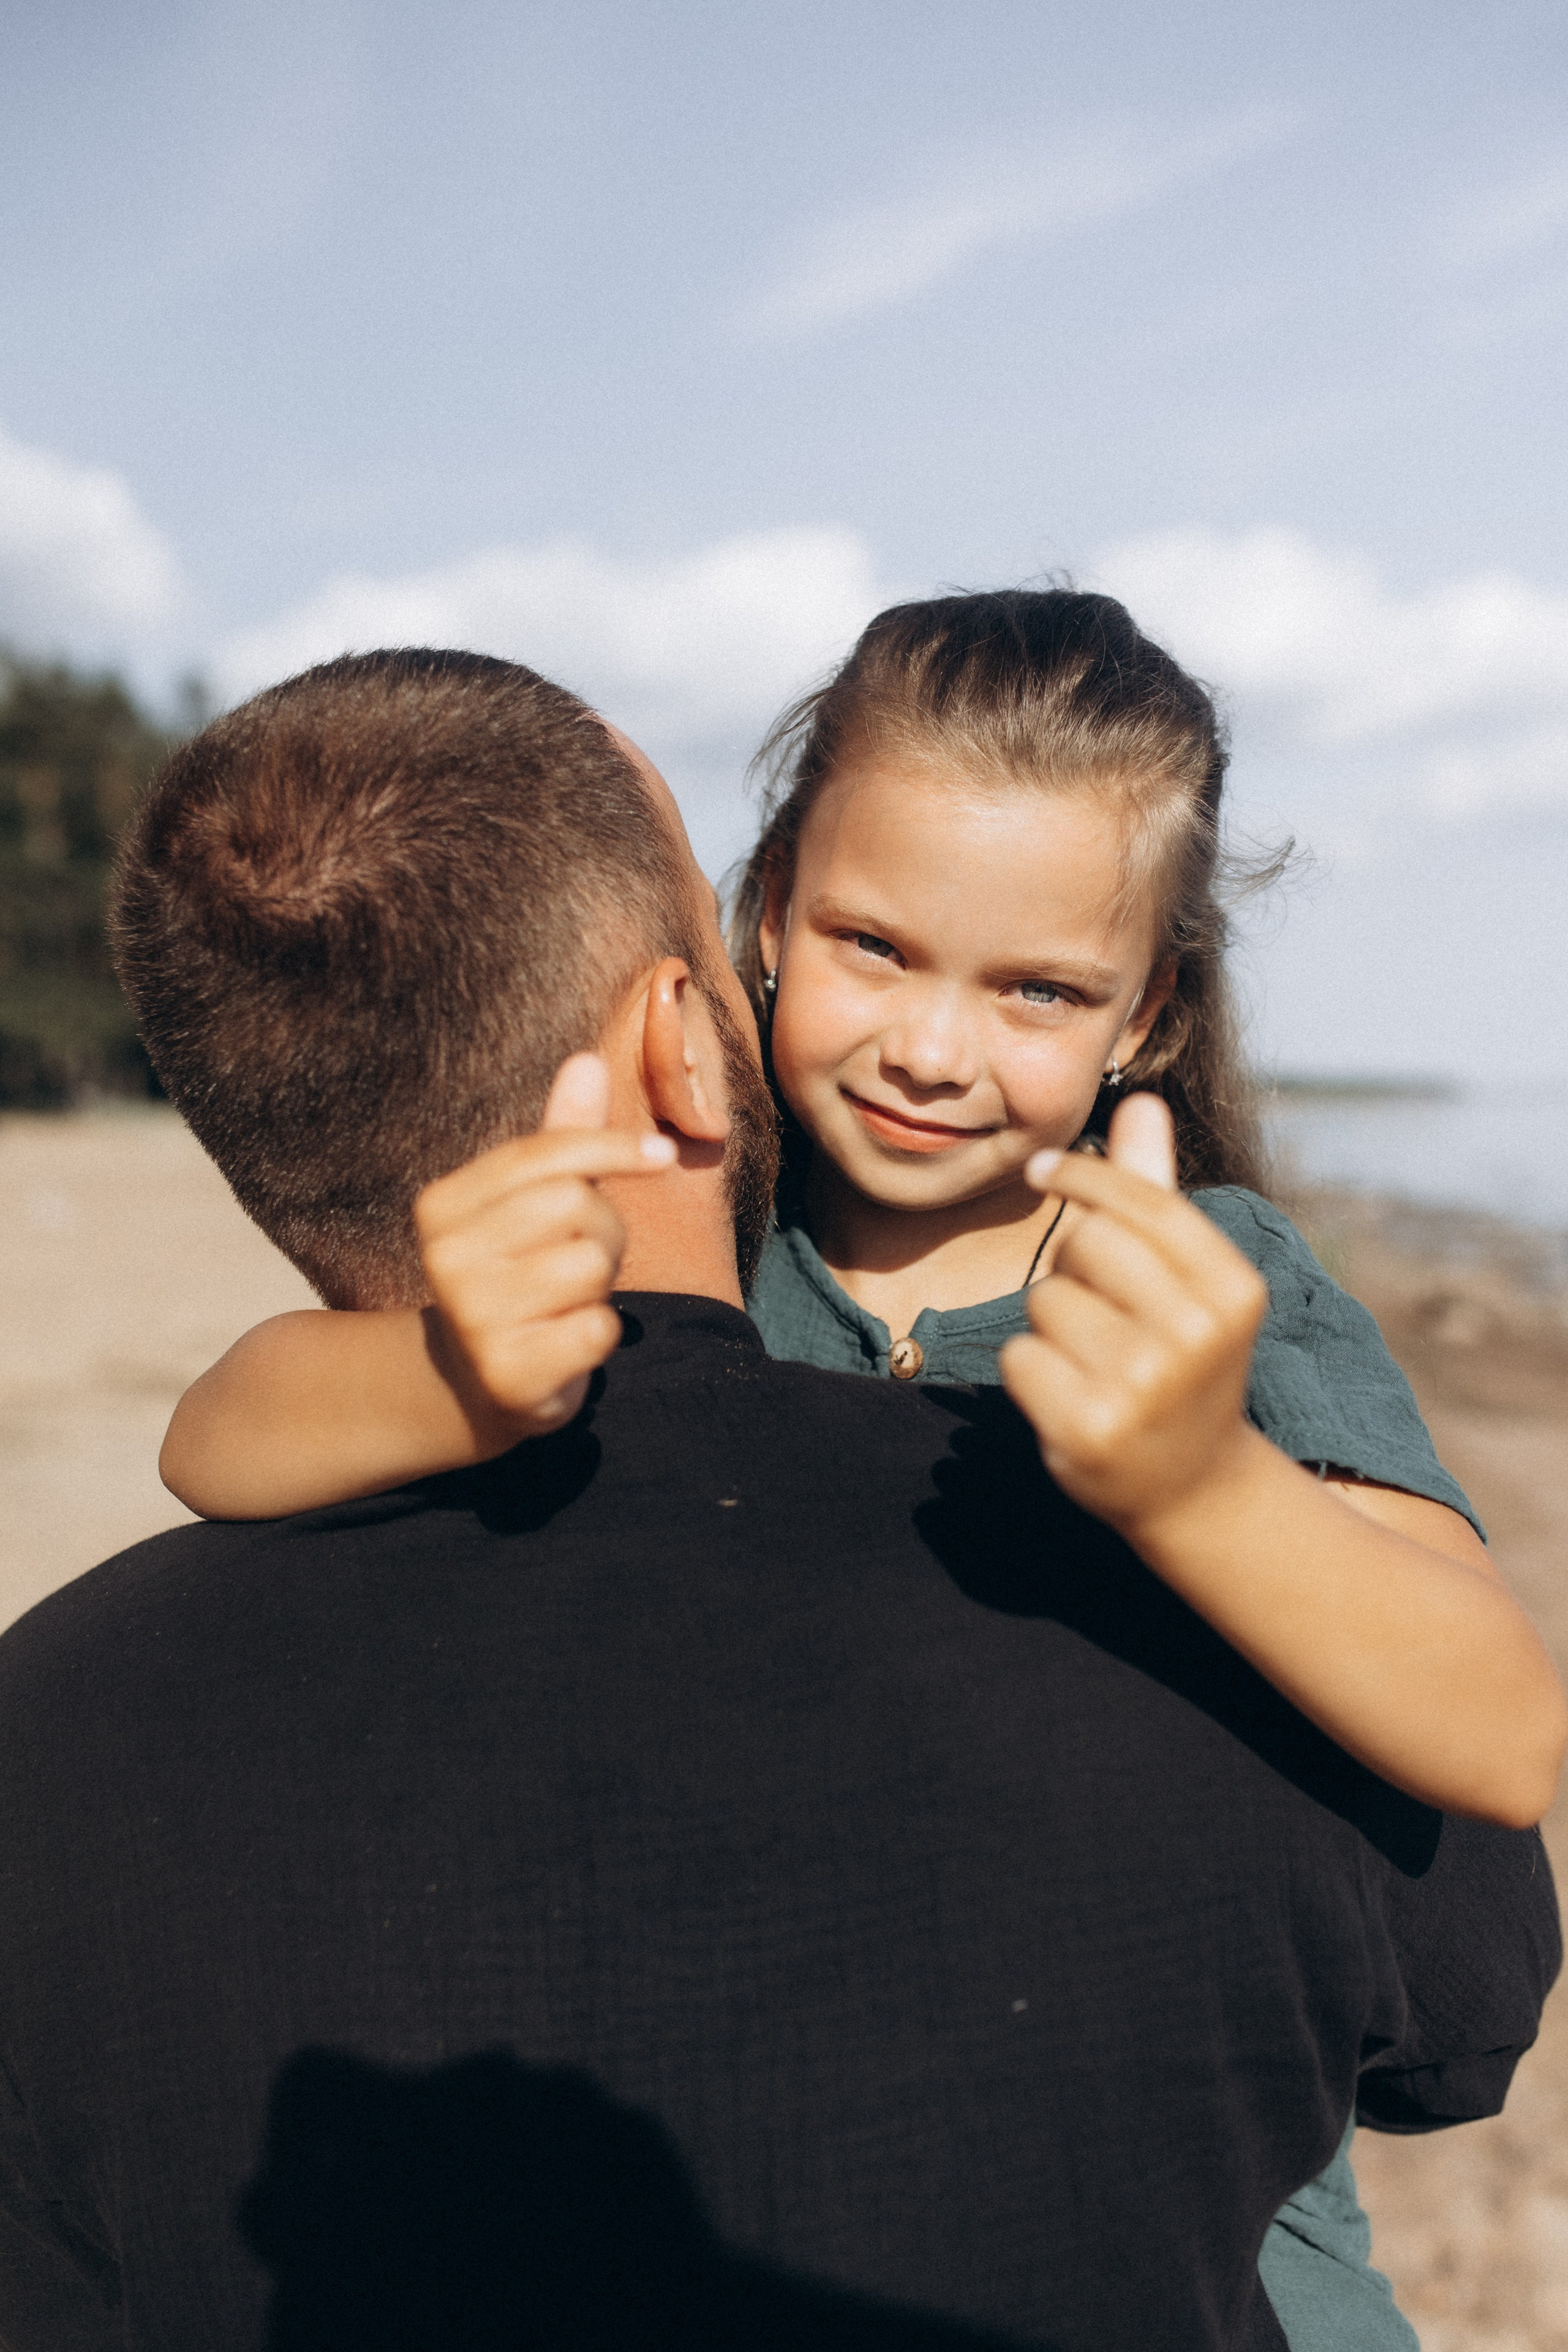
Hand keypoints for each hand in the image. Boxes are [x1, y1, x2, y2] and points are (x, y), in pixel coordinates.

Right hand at [414, 1054, 674, 1441]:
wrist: (479, 1385)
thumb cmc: (521, 1274)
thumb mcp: (533, 1204)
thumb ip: (562, 1139)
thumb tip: (588, 1060)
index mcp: (441, 1206)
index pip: (544, 1154)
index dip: (613, 1147)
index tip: (661, 1154)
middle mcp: (445, 1259)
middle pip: (575, 1204)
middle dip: (603, 1229)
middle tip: (581, 1260)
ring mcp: (472, 1319)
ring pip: (591, 1264)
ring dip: (601, 1285)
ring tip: (567, 1302)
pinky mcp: (508, 1375)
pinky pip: (598, 1328)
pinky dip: (601, 1335)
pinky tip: (567, 1343)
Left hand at [999, 1095, 1267, 1536]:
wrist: (1192, 1487)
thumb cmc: (1182, 1361)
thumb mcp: (1188, 1281)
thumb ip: (1156, 1193)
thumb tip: (1142, 1102)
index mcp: (1230, 1288)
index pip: (1137, 1200)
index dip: (1079, 1174)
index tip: (1039, 1166)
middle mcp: (1195, 1334)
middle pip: (1084, 1244)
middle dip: (1075, 1268)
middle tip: (1103, 1311)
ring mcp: (1142, 1385)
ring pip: (1045, 1301)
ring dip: (1052, 1324)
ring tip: (1095, 1362)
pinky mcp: (1088, 1428)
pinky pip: (1019, 1357)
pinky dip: (1032, 1374)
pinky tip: (1073, 1398)